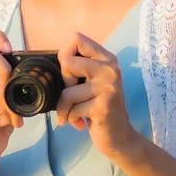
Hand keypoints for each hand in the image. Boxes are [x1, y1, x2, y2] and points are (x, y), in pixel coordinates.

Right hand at [0, 26, 24, 169]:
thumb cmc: (1, 117)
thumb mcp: (13, 93)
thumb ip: (18, 77)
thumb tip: (39, 67)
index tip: (9, 49)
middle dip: (7, 71)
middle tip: (14, 90)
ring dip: (10, 102)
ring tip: (12, 113)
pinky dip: (6, 114)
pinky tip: (3, 121)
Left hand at [54, 32, 143, 164]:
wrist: (119, 137)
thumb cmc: (99, 108)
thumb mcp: (92, 82)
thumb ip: (79, 68)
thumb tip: (56, 59)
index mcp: (106, 58)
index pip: (77, 38)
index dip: (64, 55)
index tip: (69, 74)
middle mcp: (110, 69)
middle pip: (67, 62)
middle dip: (64, 83)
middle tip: (73, 97)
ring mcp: (108, 86)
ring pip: (67, 92)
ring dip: (64, 108)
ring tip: (74, 114)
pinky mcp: (103, 105)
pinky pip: (72, 109)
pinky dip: (71, 119)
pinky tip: (82, 122)